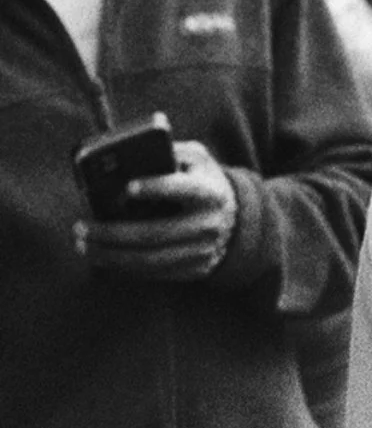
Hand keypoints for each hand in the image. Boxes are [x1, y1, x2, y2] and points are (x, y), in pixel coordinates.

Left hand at [76, 141, 237, 281]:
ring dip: (109, 256)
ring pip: (147, 260)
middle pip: (152, 233)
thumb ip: (170, 154)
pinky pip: (152, 273)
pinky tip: (103, 257)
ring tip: (83, 246)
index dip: (156, 188)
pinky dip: (123, 267)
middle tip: (80, 228)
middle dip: (110, 233)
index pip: (183, 189)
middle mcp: (209, 224)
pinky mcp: (195, 269)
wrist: (233, 217)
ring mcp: (202, 250)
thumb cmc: (201, 180)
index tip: (126, 187)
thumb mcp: (196, 161)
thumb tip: (129, 157)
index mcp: (210, 191)